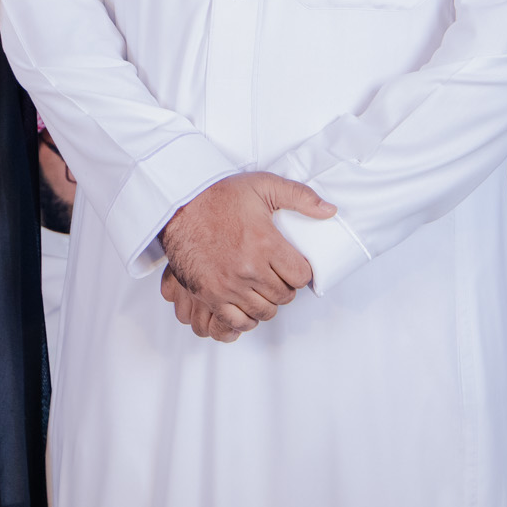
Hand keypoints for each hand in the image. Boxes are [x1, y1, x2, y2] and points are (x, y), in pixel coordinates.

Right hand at [158, 172, 334, 332]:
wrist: (177, 204)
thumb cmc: (217, 194)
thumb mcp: (262, 185)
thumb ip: (299, 196)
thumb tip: (330, 211)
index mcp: (264, 242)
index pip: (301, 276)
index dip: (300, 271)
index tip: (292, 264)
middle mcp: (248, 268)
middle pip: (284, 296)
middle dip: (285, 286)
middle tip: (276, 274)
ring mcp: (227, 284)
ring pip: (264, 311)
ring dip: (267, 302)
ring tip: (262, 287)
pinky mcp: (209, 294)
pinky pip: (236, 321)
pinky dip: (246, 318)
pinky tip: (246, 304)